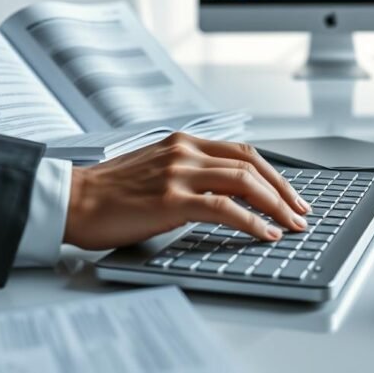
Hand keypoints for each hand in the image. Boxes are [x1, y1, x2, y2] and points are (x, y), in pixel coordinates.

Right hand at [62, 132, 311, 249]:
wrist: (72, 199)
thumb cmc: (108, 191)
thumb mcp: (154, 168)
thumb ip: (186, 172)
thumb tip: (222, 195)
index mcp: (183, 141)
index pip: (242, 152)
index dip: (273, 173)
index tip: (289, 193)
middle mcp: (185, 151)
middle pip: (251, 165)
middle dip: (283, 190)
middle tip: (301, 211)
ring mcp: (179, 173)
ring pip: (244, 182)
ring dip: (276, 205)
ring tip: (291, 225)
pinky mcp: (172, 199)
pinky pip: (224, 208)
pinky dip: (252, 221)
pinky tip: (265, 233)